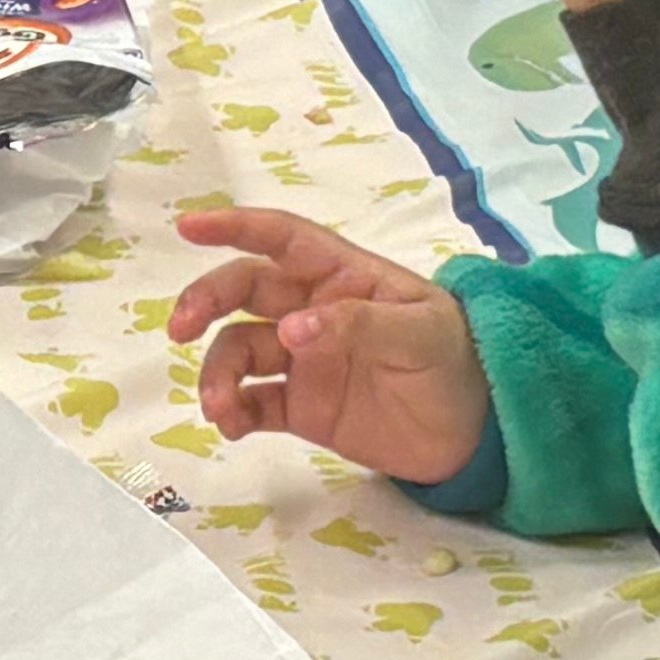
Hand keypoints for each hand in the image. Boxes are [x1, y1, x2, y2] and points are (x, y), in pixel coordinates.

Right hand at [171, 205, 490, 485]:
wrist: (479, 433)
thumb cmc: (457, 360)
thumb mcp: (420, 332)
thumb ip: (358, 325)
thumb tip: (291, 329)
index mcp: (343, 276)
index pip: (281, 239)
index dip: (235, 227)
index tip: (189, 228)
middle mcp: (313, 311)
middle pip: (243, 291)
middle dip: (204, 301)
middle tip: (180, 328)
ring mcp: (304, 360)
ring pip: (238, 351)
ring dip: (217, 373)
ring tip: (220, 408)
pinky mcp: (303, 408)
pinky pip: (253, 403)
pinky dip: (233, 412)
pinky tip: (231, 427)